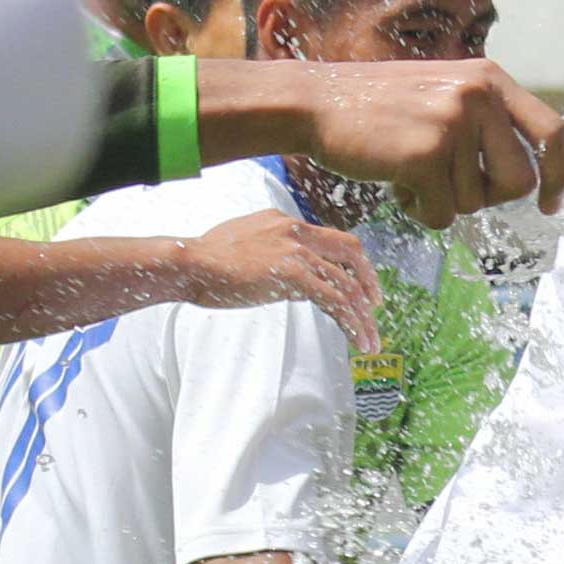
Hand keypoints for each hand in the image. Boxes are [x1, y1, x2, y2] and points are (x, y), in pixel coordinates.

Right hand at [177, 209, 382, 353]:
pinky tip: (358, 340)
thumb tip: (295, 282)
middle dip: (369, 282)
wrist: (189, 263)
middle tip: (375, 309)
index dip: (353, 263)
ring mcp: (297, 251)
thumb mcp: (247, 247)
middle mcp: (296, 230)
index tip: (362, 285)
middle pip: (351, 252)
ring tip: (370, 342)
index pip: (332, 239)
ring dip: (363, 316)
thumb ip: (274, 256)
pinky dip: (352, 322)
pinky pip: (335, 301)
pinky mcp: (293, 274)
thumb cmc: (207, 261)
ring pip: (347, 285)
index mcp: (286, 221)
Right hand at [291, 60, 563, 228]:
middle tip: (449, 183)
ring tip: (408, 169)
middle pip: (520, 182)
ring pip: (476, 203)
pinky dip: (417, 210)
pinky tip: (394, 181)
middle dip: (488, 197)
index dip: (558, 174)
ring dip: (441, 200)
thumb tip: (530, 176)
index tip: (550, 203)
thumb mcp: (444, 94)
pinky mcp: (425, 155)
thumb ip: (486, 122)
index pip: (552, 131)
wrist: (314, 101)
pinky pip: (441, 214)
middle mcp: (478, 95)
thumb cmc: (380, 109)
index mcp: (489, 79)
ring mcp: (452, 123)